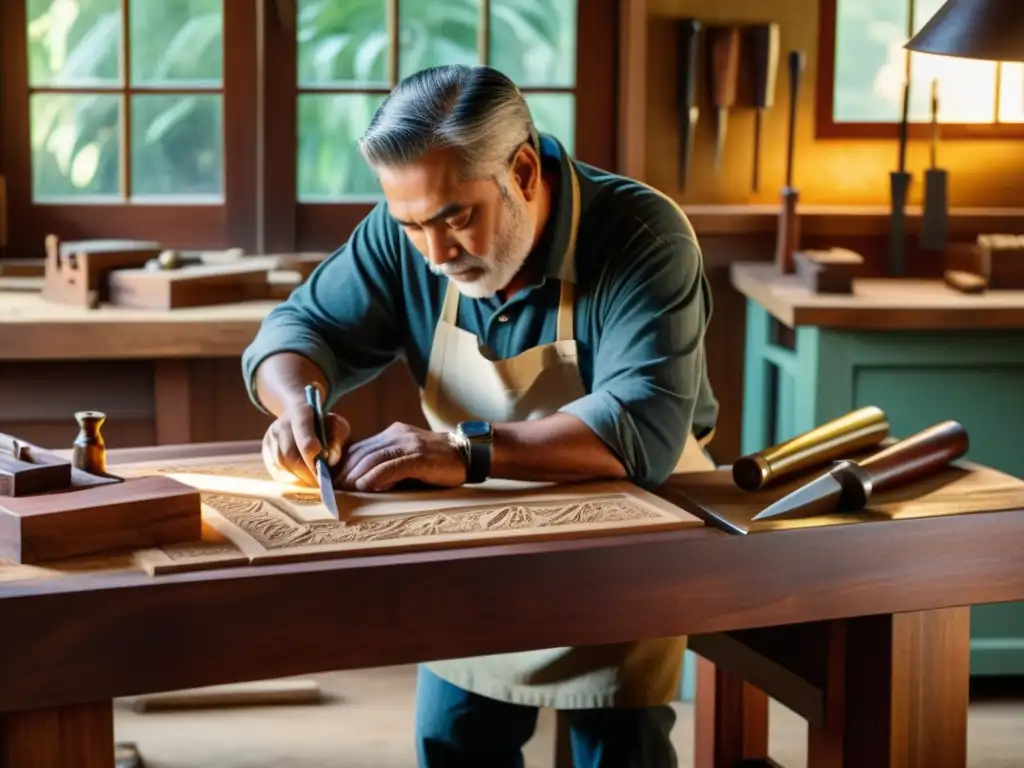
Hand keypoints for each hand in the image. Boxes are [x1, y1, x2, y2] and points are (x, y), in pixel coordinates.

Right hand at [262, 402, 350, 486]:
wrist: (298, 414)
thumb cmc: (323, 423)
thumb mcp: (337, 424)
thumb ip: (337, 438)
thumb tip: (330, 459)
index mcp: (300, 413)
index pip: (302, 434)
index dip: (311, 456)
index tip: (322, 470)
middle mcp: (281, 425)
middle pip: (288, 454)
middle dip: (305, 472)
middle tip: (319, 483)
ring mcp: (270, 437)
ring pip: (280, 464)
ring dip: (297, 477)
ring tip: (311, 482)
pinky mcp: (265, 450)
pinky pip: (274, 469)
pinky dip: (289, 479)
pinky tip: (300, 481)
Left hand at [337, 422, 466, 491]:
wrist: (468, 453)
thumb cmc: (437, 462)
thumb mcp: (408, 458)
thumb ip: (388, 463)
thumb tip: (363, 483)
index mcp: (393, 433)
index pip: (360, 447)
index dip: (343, 464)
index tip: (331, 481)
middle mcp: (398, 435)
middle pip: (362, 453)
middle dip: (345, 472)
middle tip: (332, 490)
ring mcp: (409, 444)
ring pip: (373, 458)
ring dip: (355, 476)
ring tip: (344, 491)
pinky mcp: (420, 457)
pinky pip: (392, 466)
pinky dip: (376, 477)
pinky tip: (365, 487)